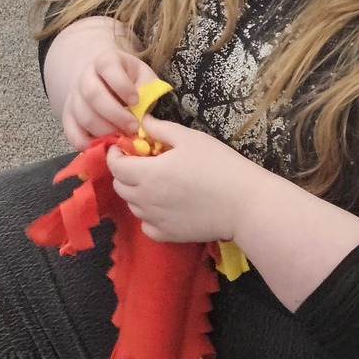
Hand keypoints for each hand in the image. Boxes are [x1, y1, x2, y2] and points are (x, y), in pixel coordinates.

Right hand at [62, 48, 157, 150]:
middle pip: (92, 93)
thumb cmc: (132, 82)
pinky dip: (82, 141)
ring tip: (120, 138)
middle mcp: (86, 76)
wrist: (107, 83)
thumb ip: (147, 91)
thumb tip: (146, 115)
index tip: (136, 101)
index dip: (121, 85)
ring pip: (81, 114)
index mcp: (106, 61)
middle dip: (114, 114)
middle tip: (132, 127)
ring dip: (103, 130)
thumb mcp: (144, 78)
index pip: (107, 66)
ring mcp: (74, 95)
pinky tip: (99, 146)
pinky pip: (70, 129)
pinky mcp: (68, 115)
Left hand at [106, 115, 261, 243]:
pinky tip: (163, 205)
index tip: (122, 146)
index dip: (114, 154)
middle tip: (140, 161)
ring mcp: (156, 220)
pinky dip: (148, 215)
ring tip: (155, 182)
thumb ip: (160, 129)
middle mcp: (146, 200)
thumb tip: (141, 122)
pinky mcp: (168, 236)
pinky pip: (146, 225)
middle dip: (123, 172)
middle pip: (120, 187)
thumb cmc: (218, 164)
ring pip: (132, 206)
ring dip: (135, 192)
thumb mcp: (190, 138)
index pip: (115, 166)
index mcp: (149, 174)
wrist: (243, 203)